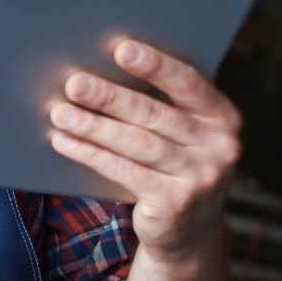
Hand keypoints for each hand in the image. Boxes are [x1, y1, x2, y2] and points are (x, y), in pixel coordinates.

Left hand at [48, 38, 241, 260]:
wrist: (188, 231)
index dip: (155, 65)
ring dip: (92, 126)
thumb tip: (99, 72)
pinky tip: (64, 142)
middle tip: (73, 83)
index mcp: (222, 117)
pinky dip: (90, 154)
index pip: (188, 83)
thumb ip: (160, 107)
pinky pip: (123, 171)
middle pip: (154, 114)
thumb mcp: (181, 136)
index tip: (121, 49)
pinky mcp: (175, 202)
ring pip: (135, 143)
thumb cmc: (173, 166)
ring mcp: (200, 177)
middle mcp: (219, 146)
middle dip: (109, 97)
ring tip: (59, 113)